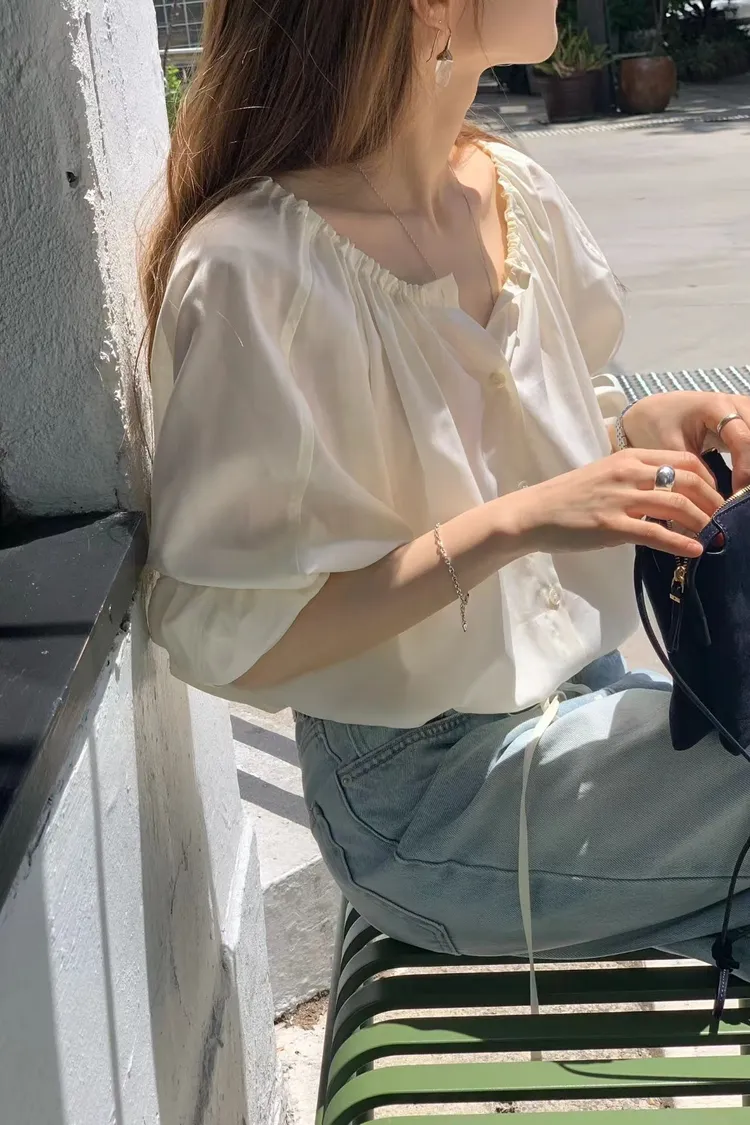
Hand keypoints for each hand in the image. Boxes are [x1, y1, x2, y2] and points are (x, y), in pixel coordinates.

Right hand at [509, 449, 723, 557]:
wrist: (533, 513)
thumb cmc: (568, 497)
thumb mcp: (605, 476)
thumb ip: (635, 480)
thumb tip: (667, 497)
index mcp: (628, 456)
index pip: (685, 459)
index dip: (710, 477)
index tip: (719, 495)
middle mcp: (627, 472)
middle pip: (689, 479)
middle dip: (715, 500)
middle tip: (727, 517)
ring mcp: (619, 498)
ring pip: (677, 505)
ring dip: (704, 522)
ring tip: (717, 536)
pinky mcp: (610, 525)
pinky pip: (655, 532)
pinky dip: (680, 542)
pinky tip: (695, 550)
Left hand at [620, 392, 749, 491]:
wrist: (655, 412)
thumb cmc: (657, 427)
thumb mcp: (670, 449)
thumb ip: (694, 470)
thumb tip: (717, 497)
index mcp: (716, 406)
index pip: (744, 439)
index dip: (745, 469)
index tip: (736, 494)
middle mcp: (736, 404)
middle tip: (741, 497)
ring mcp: (744, 411)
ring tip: (742, 491)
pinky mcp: (746, 422)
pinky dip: (749, 461)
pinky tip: (743, 483)